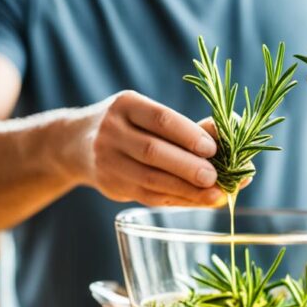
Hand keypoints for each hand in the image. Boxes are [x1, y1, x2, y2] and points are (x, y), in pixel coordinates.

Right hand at [77, 90, 223, 206]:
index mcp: (126, 105)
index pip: (160, 119)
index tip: (212, 148)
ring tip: (215, 195)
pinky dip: (177, 199)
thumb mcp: (147, 114)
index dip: (188, 134)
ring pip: (150, 178)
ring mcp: (107, 160)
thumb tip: (229, 137)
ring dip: (186, 189)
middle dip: (188, 166)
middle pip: (153, 151)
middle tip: (215, 177)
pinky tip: (198, 201)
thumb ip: (185, 126)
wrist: (76, 144)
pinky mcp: (110, 185)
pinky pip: (147, 196)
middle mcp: (112, 131)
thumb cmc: (128, 126)